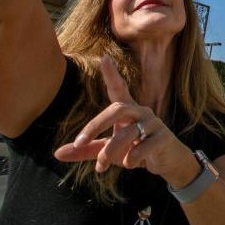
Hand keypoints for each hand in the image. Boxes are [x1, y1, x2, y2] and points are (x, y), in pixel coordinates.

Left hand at [54, 55, 197, 188]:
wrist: (166, 162)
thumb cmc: (135, 150)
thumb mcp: (109, 151)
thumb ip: (86, 151)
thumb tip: (57, 153)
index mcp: (128, 111)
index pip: (119, 89)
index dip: (112, 74)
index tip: (104, 57)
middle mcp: (141, 112)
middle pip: (117, 109)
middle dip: (96, 125)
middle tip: (79, 142)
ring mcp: (153, 123)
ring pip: (127, 134)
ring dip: (109, 152)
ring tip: (101, 167)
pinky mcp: (163, 137)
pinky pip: (143, 147)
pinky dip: (131, 158)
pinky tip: (129, 164)